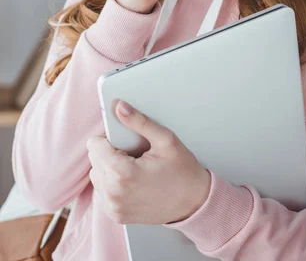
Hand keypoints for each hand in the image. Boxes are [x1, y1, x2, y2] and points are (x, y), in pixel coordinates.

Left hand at [86, 101, 210, 224]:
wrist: (195, 203)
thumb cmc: (183, 171)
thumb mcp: (165, 139)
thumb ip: (139, 121)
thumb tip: (119, 107)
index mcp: (122, 173)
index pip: (94, 146)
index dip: (109, 138)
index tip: (127, 140)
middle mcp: (113, 193)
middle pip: (94, 160)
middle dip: (110, 153)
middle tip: (135, 154)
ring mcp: (113, 207)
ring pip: (96, 175)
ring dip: (109, 168)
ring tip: (134, 168)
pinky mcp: (116, 215)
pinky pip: (102, 192)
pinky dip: (112, 183)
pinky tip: (132, 181)